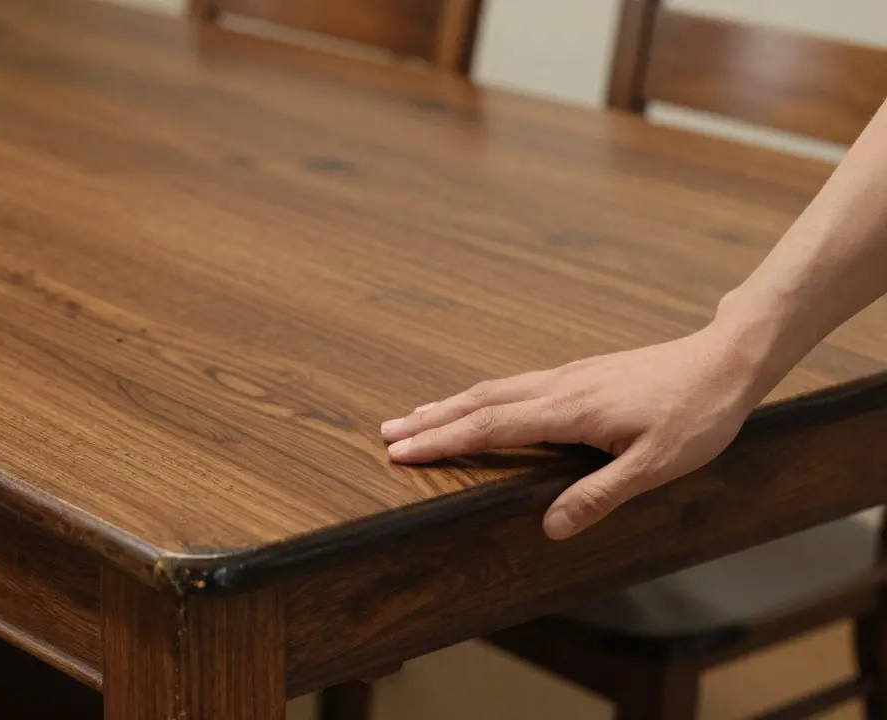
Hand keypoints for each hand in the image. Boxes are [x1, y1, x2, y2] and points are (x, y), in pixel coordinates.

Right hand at [380, 324, 775, 538]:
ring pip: (494, 390)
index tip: (401, 451)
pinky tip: (480, 405)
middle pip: (478, 402)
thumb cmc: (696, 413)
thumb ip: (600, 495)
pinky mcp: (579, 375)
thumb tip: (550, 527)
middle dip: (430, 420)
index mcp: (568, 411)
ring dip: (450, 406)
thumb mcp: (655, 465)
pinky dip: (481, 398)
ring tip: (415, 418)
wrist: (725, 359)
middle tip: (386, 433)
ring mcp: (567, 377)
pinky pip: (514, 385)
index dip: (442, 441)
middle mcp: (558, 388)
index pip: (489, 427)